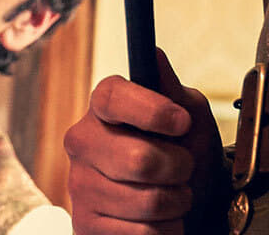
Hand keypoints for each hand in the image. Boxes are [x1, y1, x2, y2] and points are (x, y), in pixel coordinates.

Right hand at [66, 49, 225, 234]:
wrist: (187, 205)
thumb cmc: (185, 153)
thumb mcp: (189, 115)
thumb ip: (170, 88)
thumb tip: (153, 52)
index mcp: (103, 107)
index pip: (112, 97)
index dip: (152, 110)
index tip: (181, 123)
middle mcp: (82, 142)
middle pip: (137, 159)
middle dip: (179, 168)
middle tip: (183, 168)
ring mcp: (80, 185)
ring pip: (145, 201)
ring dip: (175, 202)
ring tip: (174, 195)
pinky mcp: (85, 225)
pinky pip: (139, 233)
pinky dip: (164, 231)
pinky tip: (160, 221)